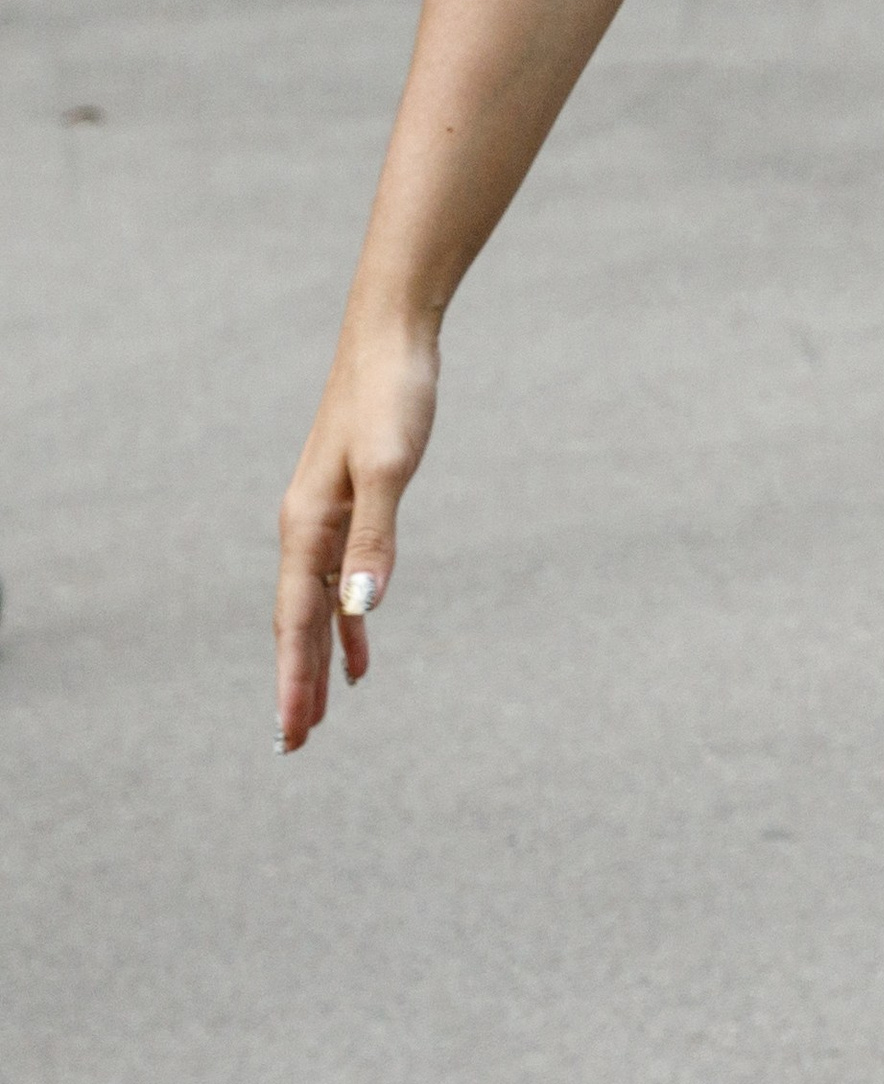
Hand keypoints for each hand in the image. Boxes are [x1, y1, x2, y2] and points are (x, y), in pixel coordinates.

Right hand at [273, 311, 440, 748]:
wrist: (393, 337)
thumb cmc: (391, 397)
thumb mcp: (391, 470)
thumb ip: (373, 540)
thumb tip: (360, 609)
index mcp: (307, 526)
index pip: (296, 623)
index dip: (293, 680)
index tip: (290, 733)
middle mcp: (306, 528)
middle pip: (298, 624)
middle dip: (296, 684)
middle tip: (293, 746)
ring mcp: (325, 517)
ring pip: (316, 607)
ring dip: (317, 659)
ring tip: (316, 714)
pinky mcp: (349, 505)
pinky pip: (339, 580)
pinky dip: (347, 620)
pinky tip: (360, 650)